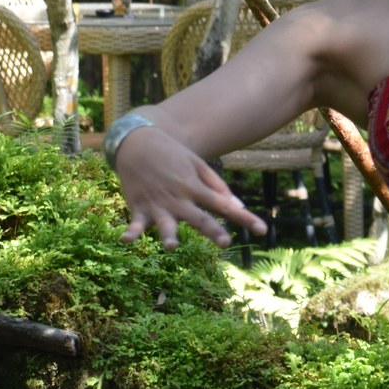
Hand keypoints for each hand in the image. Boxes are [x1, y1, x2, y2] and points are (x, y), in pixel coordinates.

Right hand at [113, 127, 267, 247]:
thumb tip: (238, 207)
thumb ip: (218, 187)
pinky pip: (134, 223)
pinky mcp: (139, 206)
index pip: (224, 205)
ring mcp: (158, 203)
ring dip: (168, 235)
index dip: (245, 218)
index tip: (262, 230)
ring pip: (165, 224)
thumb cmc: (173, 156)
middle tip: (226, 243)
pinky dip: (130, 232)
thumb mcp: (198, 165)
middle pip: (199, 217)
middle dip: (212, 230)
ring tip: (172, 246)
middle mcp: (178, 198)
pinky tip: (126, 240)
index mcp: (196, 188)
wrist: (138, 142)